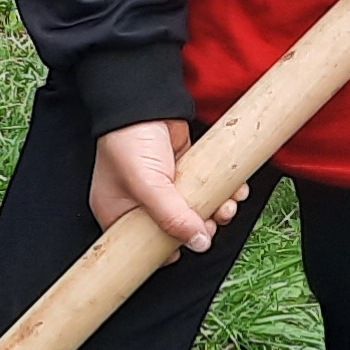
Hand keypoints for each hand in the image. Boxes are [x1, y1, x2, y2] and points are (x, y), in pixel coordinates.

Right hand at [91, 119, 245, 251]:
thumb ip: (171, 217)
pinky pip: (206, 190)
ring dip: (216, 211)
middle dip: (199, 228)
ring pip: (195, 211)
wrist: (145, 100)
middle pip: (174, 230)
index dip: (168, 249)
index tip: (189, 245)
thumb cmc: (129, 140)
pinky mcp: (184, 171)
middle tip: (210, 224)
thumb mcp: (146, 184)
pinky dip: (223, 192)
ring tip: (225, 206)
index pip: (143, 244)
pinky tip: (232, 191)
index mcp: (118, 210)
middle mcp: (140, 202)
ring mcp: (164, 187)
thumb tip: (197, 242)